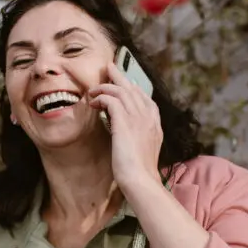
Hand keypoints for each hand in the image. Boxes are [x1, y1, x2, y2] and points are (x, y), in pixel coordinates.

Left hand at [88, 61, 162, 187]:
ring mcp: (138, 117)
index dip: (133, 88)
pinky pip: (111, 99)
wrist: (140, 180)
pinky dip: (101, 98)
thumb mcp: (143, 150)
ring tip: (93, 90)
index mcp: (155, 123)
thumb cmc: (139, 171)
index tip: (123, 85)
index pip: (145, 98)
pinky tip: (93, 103)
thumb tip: (128, 129)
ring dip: (105, 87)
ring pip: (121, 90)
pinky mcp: (124, 121)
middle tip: (108, 67)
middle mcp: (148, 116)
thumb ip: (139, 136)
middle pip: (133, 88)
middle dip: (120, 76)